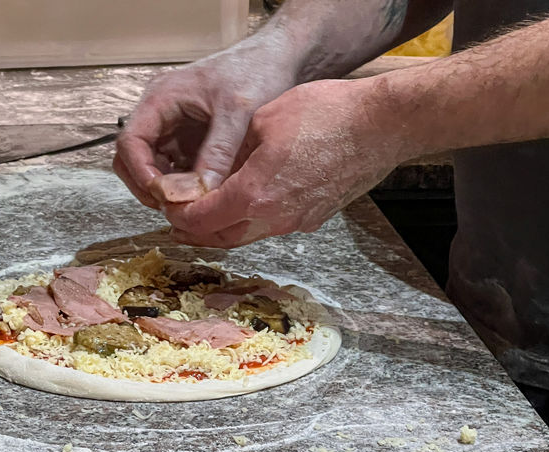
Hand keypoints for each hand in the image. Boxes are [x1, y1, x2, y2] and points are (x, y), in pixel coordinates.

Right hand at [114, 43, 296, 208]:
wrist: (274, 60)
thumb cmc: (253, 71)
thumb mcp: (237, 113)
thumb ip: (218, 152)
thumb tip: (200, 193)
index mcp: (161, 99)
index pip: (129, 143)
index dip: (140, 173)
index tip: (163, 196)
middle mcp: (161, 115)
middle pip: (132, 160)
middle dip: (148, 186)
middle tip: (175, 207)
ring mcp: (174, 130)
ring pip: (153, 169)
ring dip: (166, 190)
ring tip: (192, 205)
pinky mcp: (189, 143)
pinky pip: (176, 171)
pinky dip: (184, 187)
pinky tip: (203, 196)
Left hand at [163, 78, 410, 246]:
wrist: (380, 128)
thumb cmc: (328, 116)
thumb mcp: (264, 121)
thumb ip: (233, 153)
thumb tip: (216, 169)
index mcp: (254, 194)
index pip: (201, 219)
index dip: (179, 215)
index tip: (167, 206)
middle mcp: (273, 219)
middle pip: (221, 238)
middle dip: (195, 232)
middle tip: (177, 220)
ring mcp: (295, 223)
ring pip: (246, 237)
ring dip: (222, 230)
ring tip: (204, 217)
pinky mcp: (311, 219)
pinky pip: (270, 228)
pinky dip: (248, 223)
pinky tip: (244, 206)